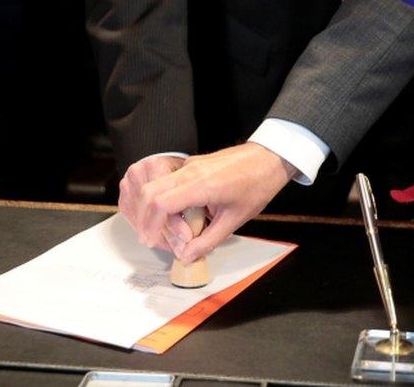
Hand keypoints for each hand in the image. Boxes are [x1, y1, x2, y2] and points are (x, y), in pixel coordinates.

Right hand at [128, 143, 297, 264]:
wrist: (269, 158)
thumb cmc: (257, 185)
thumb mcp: (235, 219)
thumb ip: (208, 241)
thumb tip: (186, 256)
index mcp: (201, 184)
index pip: (160, 203)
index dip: (151, 224)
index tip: (151, 240)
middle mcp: (189, 171)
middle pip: (148, 191)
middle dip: (144, 217)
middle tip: (149, 237)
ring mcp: (188, 165)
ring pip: (155, 184)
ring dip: (152, 208)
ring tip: (163, 230)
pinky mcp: (190, 165)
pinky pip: (168, 182)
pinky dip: (164, 199)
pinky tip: (176, 216)